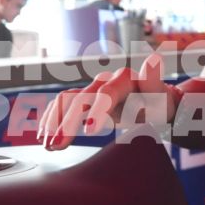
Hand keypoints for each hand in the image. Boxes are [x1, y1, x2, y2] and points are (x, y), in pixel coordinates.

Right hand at [38, 50, 176, 148]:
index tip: (89, 132)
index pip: (107, 94)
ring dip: (54, 122)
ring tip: (47, 145)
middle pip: (80, 99)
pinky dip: (52, 120)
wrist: (152, 103)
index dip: (97, 111)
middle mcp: (103, 81)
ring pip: (66, 101)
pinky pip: (62, 106)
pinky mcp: (84, 99)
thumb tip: (153, 59)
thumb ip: (154, 82)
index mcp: (123, 79)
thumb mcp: (160, 98)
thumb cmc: (157, 104)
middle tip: (57, 145)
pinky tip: (44, 136)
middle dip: (66, 122)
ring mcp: (91, 89)